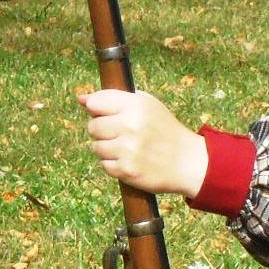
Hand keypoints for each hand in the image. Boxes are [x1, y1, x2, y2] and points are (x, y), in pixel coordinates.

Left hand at [80, 89, 207, 198]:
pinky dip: (114, 165)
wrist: (188, 162)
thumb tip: (81, 99)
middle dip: (102, 131)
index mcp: (136, 105)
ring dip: (107, 149)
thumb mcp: (147, 105)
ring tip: (127, 149)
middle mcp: (131, 125)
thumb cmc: (164, 130)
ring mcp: (128, 149)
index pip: (96, 103)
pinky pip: (105, 165)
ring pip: (96, 147)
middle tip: (121, 135)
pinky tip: (130, 161)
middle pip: (92, 127)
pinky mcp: (127, 170)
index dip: (98, 111)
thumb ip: (114, 98)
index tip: (109, 116)